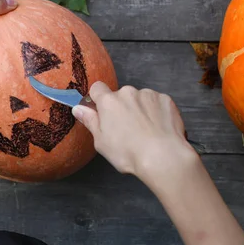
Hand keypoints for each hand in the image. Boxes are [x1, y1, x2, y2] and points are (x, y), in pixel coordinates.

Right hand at [72, 82, 194, 179]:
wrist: (163, 156)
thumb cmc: (127, 152)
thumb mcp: (101, 141)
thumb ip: (90, 121)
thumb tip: (77, 108)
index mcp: (109, 101)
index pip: (97, 88)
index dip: (98, 99)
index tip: (102, 112)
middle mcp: (128, 92)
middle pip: (120, 95)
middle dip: (121, 107)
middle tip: (126, 129)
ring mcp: (149, 94)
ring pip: (139, 98)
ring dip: (139, 109)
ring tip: (145, 130)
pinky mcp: (166, 100)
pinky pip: (156, 102)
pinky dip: (156, 112)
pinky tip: (158, 128)